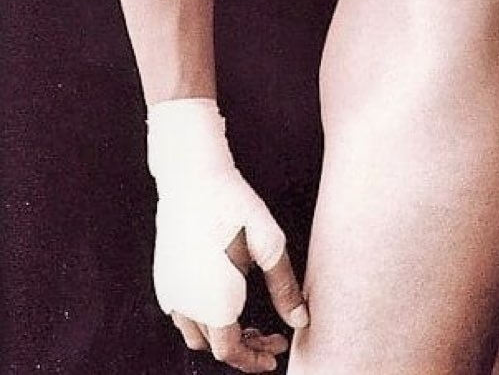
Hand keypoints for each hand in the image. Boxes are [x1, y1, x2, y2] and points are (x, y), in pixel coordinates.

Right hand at [147, 99, 309, 370]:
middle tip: (271, 334)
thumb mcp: (269, 245)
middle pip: (215, 344)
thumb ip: (284, 288)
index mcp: (215, 304)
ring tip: (246, 320)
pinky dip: (203, 317)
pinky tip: (222, 295)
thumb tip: (301, 321)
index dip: (255, 359)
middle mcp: (186, 306)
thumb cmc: (234, 206)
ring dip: (221, 334)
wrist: (192, 176)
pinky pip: (182, 312)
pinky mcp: (163, 277)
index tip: (276, 352)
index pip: (232, 352)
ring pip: (195, 332)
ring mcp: (170, 292)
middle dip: (244, 347)